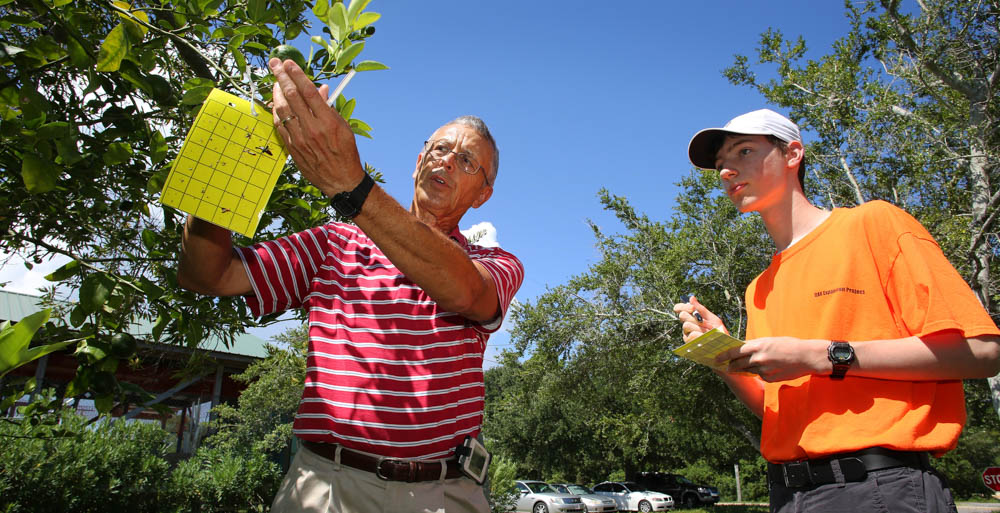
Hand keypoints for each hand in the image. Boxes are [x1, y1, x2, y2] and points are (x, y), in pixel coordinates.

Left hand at [269, 57, 364, 196]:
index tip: (289, 63)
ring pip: (282, 109)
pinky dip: (276, 111)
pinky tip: (276, 102)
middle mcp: (312, 129)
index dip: (297, 74)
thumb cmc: (345, 152)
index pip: (308, 91)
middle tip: (275, 64)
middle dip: (281, 77)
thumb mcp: (344, 127)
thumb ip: (329, 107)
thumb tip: (320, 89)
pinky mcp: (292, 147)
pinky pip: (280, 125)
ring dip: (276, 92)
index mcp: (328, 121)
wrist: (340, 181)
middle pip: (292, 96)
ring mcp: (300, 139)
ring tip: (275, 81)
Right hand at [672, 295, 726, 342]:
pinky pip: (691, 335)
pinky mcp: (689, 343)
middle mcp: (687, 325)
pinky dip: (700, 334)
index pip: (679, 309)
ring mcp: (687, 334)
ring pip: (687, 325)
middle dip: (694, 317)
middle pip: (683, 316)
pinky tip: (706, 336)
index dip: (682, 306)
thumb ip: (701, 309)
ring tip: (710, 330)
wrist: (723, 345)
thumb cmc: (718, 331)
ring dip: (699, 327)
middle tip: (704, 321)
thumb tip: (691, 298)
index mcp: (691, 317)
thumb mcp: (712, 318)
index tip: (692, 308)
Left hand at [716, 337, 828, 381]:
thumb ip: (756, 346)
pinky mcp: (769, 379)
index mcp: (757, 346)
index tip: (716, 358)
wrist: (807, 357)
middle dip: (730, 365)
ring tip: (744, 366)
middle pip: (738, 364)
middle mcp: (758, 359)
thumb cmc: (789, 345)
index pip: (734, 351)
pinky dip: (760, 373)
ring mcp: (763, 370)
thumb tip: (742, 349)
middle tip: (725, 366)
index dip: (723, 355)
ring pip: (748, 370)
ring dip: (745, 369)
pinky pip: (760, 376)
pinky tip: (768, 369)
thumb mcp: (770, 341)